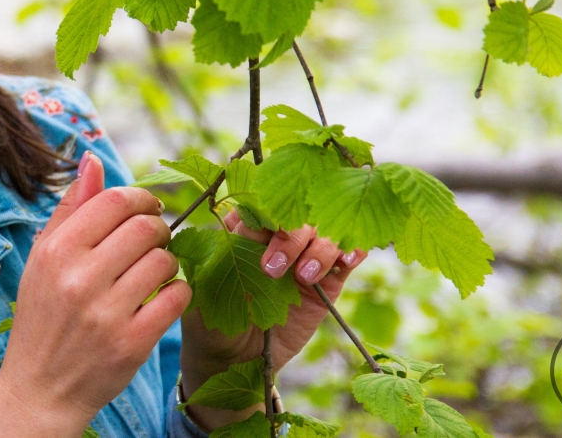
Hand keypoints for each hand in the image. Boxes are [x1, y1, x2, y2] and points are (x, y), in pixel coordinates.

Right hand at [0, 151, 191, 437]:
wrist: (41, 388)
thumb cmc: (43, 314)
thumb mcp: (43, 258)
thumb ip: (71, 207)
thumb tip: (93, 158)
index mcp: (57, 251)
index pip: (116, 201)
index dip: (141, 199)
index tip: (147, 210)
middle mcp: (79, 278)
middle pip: (146, 227)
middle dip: (158, 228)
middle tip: (154, 241)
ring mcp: (107, 313)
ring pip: (165, 260)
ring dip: (168, 260)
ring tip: (155, 270)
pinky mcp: (132, 343)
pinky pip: (177, 297)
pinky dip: (178, 291)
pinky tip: (163, 296)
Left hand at [178, 211, 367, 430]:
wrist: (233, 359)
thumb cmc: (211, 318)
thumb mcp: (209, 284)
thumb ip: (227, 249)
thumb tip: (245, 214)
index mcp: (243, 226)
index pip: (261, 202)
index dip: (265, 212)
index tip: (258, 233)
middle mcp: (277, 234)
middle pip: (298, 214)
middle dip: (288, 238)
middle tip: (271, 270)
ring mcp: (305, 255)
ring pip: (325, 231)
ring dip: (319, 249)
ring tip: (303, 278)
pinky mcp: (328, 279)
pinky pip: (348, 256)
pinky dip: (352, 251)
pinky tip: (345, 262)